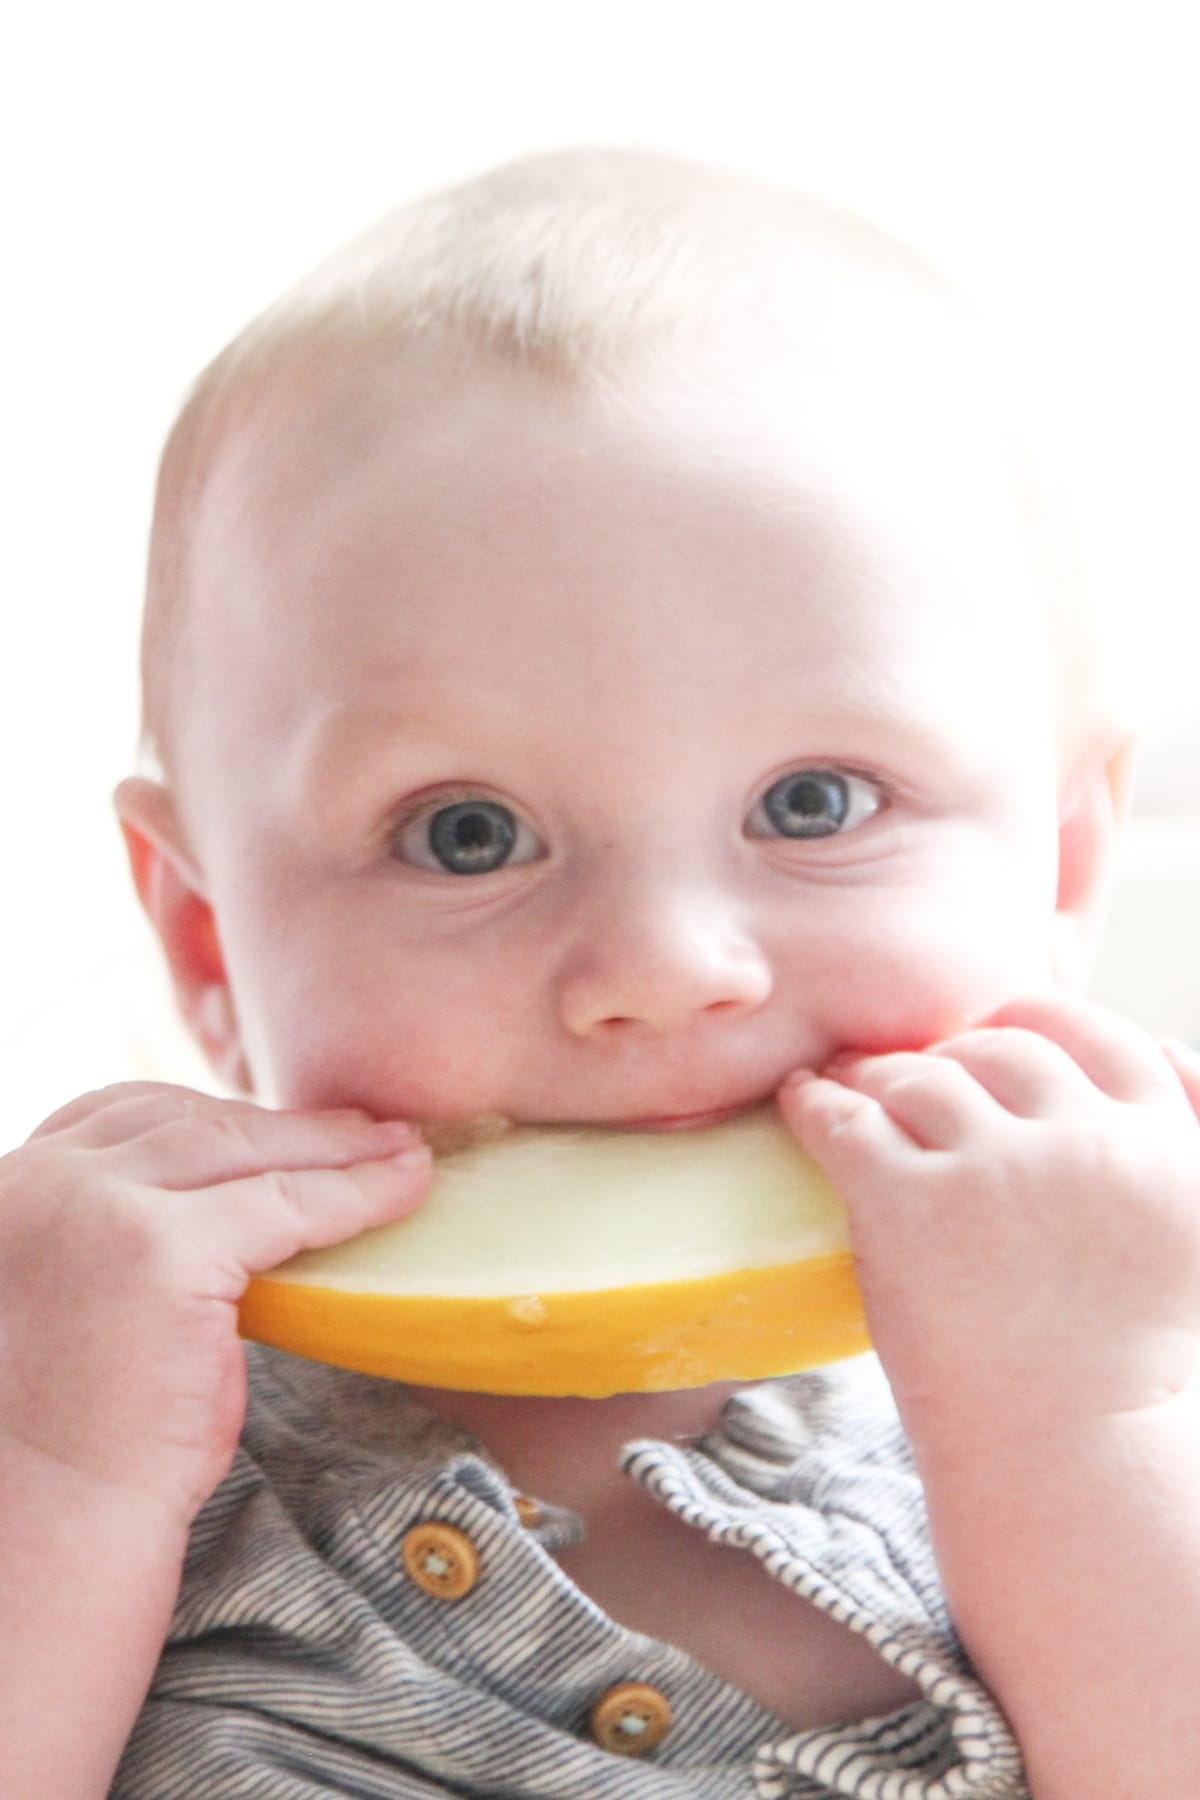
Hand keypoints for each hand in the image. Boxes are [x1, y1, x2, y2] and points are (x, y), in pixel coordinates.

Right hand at [0, 1083, 429, 1529]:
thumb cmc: (66, 1437)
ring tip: (399, 1148)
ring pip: (245, 1153)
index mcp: (9, 1187)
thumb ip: (112, 1236)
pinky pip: (288, 1203)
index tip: (278, 1128)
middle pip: (190, 1123)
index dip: (210, 1118)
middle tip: (362, 1128)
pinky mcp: (160, 1250)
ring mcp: (97, 1206)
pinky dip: (357, 1192)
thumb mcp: (72, 1294)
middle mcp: (41, 1180)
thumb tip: (220, 1204)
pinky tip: (405, 1185)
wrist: (47, 1527)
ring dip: (335, 1146)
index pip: (121, 1117)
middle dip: (281, 1125)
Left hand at [779, 997, 1199, 1461]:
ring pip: (919, 1077)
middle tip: (906, 1068)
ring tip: (847, 1084)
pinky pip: (846, 1119)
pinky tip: (802, 1101)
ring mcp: (996, 1167)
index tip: (997, 1033)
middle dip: (950, 1053)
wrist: (1078, 1471)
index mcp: (1166, 1146)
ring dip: (879, 1075)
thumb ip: (1192, 1136)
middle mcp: (1086, 1140)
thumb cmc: (1137, 1376)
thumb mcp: (1198, 1237)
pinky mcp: (910, 1203)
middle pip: (1000, 1053)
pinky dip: (816, 1104)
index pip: (1096, 1035)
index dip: (1036, 1024)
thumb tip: (1166, 1043)